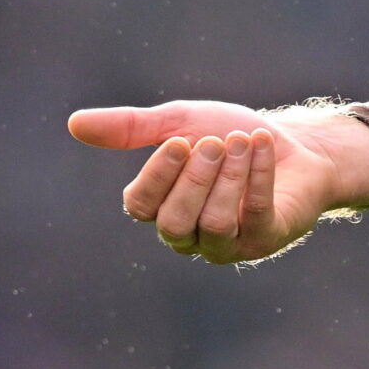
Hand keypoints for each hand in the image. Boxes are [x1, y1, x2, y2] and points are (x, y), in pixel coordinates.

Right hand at [66, 100, 368, 263]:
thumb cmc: (229, 135)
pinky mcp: (265, 240)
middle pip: (175, 222)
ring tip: (244, 140)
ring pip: (214, 224)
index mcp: (161, 208)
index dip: (157, 175)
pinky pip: (255, 216)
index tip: (179, 140)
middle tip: (215, 142)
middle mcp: (189, 236)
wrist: (294, 145)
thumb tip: (74, 124)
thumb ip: (131, 128)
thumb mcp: (178, 124)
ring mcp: (228, 244)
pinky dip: (258, 176)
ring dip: (231, 176)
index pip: (140, 206)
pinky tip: (262, 144)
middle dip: (195, 178)